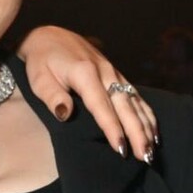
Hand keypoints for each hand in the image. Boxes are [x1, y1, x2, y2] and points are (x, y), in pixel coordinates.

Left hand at [17, 26, 158, 161]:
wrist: (50, 36)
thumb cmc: (41, 61)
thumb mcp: (39, 79)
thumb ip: (53, 96)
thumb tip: (65, 114)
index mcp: (85, 73)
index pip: (102, 106)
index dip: (112, 128)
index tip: (121, 148)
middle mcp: (105, 71)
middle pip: (125, 106)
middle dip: (137, 132)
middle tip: (145, 156)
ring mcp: (113, 72)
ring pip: (135, 102)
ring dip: (145, 126)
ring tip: (152, 150)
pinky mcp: (116, 75)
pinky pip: (136, 96)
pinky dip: (146, 114)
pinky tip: (153, 131)